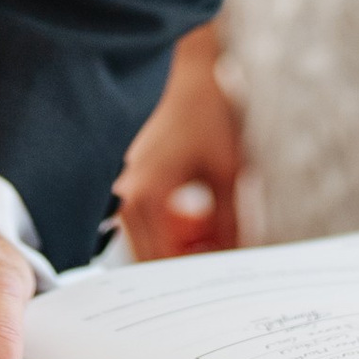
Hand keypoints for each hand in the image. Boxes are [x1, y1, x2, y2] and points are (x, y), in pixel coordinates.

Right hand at [114, 26, 242, 258]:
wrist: (189, 72)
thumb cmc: (206, 111)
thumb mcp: (229, 173)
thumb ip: (231, 224)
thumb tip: (235, 261)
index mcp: (144, 197)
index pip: (162, 264)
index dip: (192, 280)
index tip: (217, 287)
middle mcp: (124, 196)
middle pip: (151, 259)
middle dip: (187, 264)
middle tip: (220, 262)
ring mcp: (122, 189)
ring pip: (148, 243)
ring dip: (179, 246)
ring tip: (213, 235)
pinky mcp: (128, 181)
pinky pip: (147, 223)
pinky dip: (171, 228)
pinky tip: (198, 219)